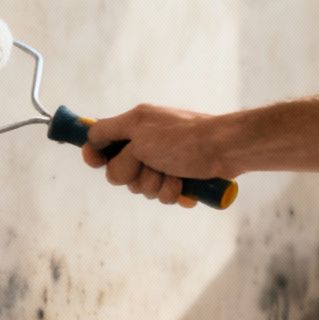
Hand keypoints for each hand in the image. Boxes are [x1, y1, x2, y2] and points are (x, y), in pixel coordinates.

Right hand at [78, 104, 233, 208]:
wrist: (225, 149)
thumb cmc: (182, 139)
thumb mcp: (139, 139)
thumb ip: (114, 152)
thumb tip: (108, 168)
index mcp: (134, 125)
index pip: (100, 137)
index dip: (93, 152)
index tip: (94, 163)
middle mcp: (146, 141)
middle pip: (120, 171)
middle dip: (135, 176)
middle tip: (151, 165)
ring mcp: (163, 160)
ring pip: (142, 187)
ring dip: (156, 185)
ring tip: (173, 174)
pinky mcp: (179, 177)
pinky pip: (163, 194)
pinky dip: (173, 192)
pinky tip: (184, 184)